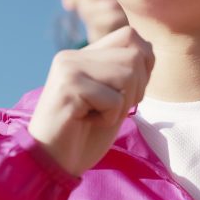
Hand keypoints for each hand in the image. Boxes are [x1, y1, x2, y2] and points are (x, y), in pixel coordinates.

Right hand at [28, 26, 153, 176]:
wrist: (51, 163)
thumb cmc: (83, 136)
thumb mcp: (111, 99)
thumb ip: (125, 72)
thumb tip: (148, 49)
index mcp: (82, 55)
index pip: (130, 35)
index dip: (144, 63)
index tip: (129, 91)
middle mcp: (72, 56)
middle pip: (134, 54)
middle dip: (137, 88)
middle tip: (114, 109)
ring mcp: (68, 69)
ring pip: (128, 74)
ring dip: (123, 104)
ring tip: (100, 115)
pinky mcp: (68, 88)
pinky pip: (113, 99)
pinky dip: (109, 118)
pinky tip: (88, 122)